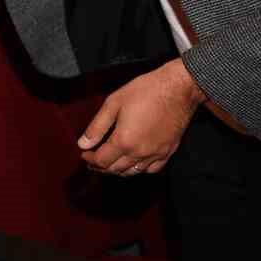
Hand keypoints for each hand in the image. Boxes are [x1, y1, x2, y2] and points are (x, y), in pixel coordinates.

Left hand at [77, 57, 204, 175]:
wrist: (177, 88)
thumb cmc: (146, 91)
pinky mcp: (168, 151)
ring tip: (110, 162)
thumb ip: (97, 126)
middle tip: (93, 160)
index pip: (102, 161)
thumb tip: (83, 144)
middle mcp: (140, 152)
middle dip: (101, 167)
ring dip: (118, 170)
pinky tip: (134, 163)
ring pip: (132, 172)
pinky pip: (151, 169)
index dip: (90, 160)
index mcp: (124, 141)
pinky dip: (139, 170)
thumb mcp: (113, 103)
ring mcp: (156, 154)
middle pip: (116, 169)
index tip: (85, 154)